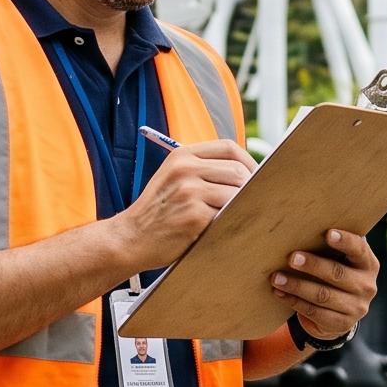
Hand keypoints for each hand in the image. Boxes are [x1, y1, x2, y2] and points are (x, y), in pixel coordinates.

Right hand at [109, 139, 252, 271]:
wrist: (131, 238)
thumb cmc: (158, 211)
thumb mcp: (174, 178)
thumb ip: (203, 170)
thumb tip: (247, 172)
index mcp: (183, 156)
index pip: (229, 148)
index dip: (248, 161)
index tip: (256, 176)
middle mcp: (185, 169)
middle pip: (237, 171)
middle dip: (250, 188)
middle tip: (251, 202)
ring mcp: (189, 192)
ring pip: (236, 194)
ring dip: (241, 207)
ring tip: (237, 216)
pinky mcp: (194, 216)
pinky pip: (227, 215)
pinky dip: (231, 223)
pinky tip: (225, 228)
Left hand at [271, 228, 378, 345]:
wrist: (340, 314)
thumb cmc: (335, 276)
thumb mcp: (340, 262)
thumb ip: (330, 249)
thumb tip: (300, 230)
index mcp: (368, 265)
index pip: (359, 250)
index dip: (345, 241)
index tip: (328, 233)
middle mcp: (367, 286)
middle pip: (337, 274)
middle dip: (313, 265)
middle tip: (291, 258)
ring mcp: (356, 308)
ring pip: (322, 295)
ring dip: (296, 285)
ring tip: (276, 277)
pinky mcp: (341, 324)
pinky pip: (314, 312)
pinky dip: (294, 301)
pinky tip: (279, 293)